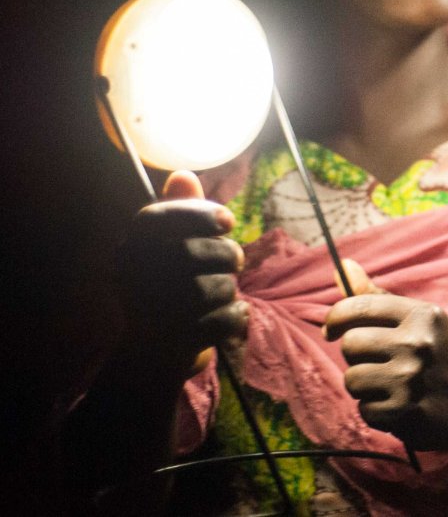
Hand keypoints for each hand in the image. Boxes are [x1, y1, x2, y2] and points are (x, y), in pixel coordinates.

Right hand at [115, 170, 246, 382]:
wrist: (151, 357)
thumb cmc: (169, 291)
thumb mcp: (170, 250)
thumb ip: (180, 213)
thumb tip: (183, 174)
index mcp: (127, 252)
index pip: (157, 218)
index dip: (198, 213)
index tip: (227, 220)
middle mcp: (131, 281)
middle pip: (193, 253)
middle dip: (227, 254)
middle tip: (236, 261)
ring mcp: (150, 314)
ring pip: (214, 288)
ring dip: (230, 291)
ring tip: (223, 295)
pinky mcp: (174, 343)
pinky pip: (225, 319)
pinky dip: (236, 318)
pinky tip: (228, 319)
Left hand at [323, 260, 447, 459]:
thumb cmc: (441, 357)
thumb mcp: (421, 321)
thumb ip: (379, 297)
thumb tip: (343, 266)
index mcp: (422, 315)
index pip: (358, 306)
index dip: (336, 319)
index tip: (333, 330)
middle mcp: (417, 342)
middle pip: (350, 344)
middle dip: (356, 356)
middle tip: (377, 362)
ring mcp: (410, 377)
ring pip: (352, 379)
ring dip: (363, 386)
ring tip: (387, 386)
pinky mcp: (404, 410)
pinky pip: (364, 409)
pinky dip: (376, 412)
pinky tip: (396, 407)